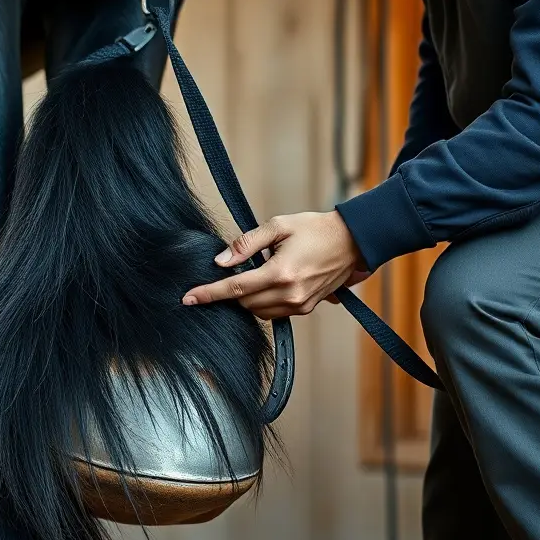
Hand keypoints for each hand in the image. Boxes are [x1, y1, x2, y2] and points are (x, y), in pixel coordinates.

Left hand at [182, 211, 366, 319]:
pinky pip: (273, 313)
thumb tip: (220, 261)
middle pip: (244, 303)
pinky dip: (262, 303)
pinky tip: (266, 284)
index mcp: (281, 273)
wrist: (352, 242)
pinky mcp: (306, 309)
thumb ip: (246, 243)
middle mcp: (290, 294)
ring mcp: (299, 305)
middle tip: (228, 273)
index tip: (188, 298)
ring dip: (246, 298)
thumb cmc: (315, 229)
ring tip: (253, 275)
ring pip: (257, 312)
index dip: (208, 293)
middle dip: (230, 292)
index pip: (235, 288)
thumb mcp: (278, 226)